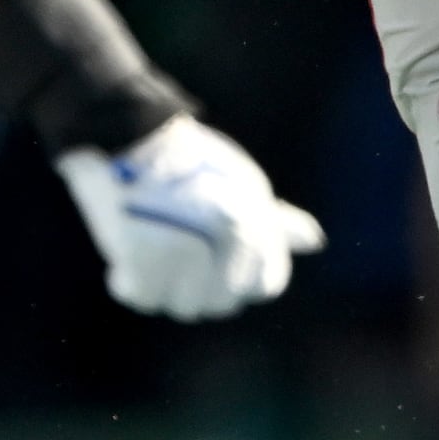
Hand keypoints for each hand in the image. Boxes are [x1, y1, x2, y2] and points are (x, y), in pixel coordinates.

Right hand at [56, 118, 326, 319]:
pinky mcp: (145, 252)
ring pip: (184, 305)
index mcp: (260, 220)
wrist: (129, 134)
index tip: (210, 262)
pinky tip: (124, 264)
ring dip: (164, 286)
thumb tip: (314, 241)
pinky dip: (128, 282)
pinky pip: (142, 295)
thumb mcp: (244, 183)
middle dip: (200, 286)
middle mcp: (233, 236)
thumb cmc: (190, 160)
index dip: (241, 279)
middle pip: (224, 302)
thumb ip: (276, 222)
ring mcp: (190, 247)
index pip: (266, 284)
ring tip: (148, 252)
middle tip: (171, 253)